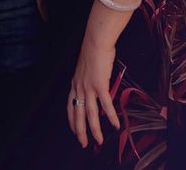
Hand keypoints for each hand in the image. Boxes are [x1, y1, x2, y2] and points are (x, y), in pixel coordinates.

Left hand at [68, 32, 119, 148]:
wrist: (96, 42)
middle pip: (77, 114)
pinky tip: (116, 125)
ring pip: (90, 113)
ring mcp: (88, 87)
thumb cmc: (93, 52)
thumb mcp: (86, 69)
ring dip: (94, 129)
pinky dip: (111, 116)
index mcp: (75, 84)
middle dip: (80, 131)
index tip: (74, 130)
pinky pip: (105, 104)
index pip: (70, 106)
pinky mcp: (100, 85)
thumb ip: (88, 80)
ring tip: (98, 140)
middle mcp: (79, 88)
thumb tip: (96, 88)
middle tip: (83, 143)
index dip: (72, 120)